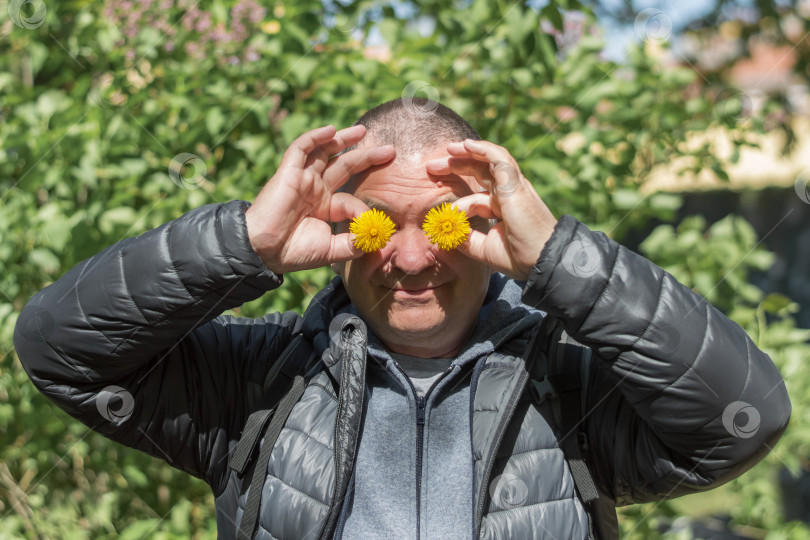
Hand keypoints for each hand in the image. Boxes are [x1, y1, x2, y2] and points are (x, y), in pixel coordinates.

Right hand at [245, 125, 394, 273]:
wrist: (262, 251)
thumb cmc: (293, 253)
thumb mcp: (330, 250)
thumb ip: (353, 243)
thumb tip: (376, 236)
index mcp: (324, 207)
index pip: (350, 199)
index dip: (362, 210)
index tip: (371, 223)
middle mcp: (315, 190)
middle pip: (344, 166)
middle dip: (366, 157)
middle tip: (389, 150)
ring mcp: (302, 179)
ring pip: (324, 152)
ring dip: (343, 139)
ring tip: (362, 130)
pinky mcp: (288, 173)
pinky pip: (301, 149)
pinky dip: (315, 137)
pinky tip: (331, 130)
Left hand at [426, 139, 556, 280]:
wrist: (541, 261)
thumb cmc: (519, 258)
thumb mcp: (484, 249)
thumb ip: (465, 239)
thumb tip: (445, 230)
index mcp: (502, 208)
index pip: (476, 191)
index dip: (456, 190)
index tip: (434, 192)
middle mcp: (508, 193)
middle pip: (480, 171)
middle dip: (455, 165)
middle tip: (431, 167)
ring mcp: (513, 187)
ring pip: (489, 160)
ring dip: (467, 152)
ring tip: (447, 149)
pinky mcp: (515, 185)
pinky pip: (499, 158)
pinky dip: (483, 149)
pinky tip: (465, 146)